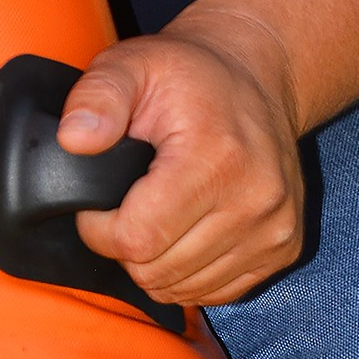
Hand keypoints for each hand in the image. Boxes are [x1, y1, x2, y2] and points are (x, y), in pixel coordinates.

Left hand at [56, 9, 307, 310]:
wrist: (257, 76)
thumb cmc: (187, 74)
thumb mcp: (131, 66)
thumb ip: (97, 97)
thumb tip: (74, 139)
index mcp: (217, 157)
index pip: (137, 239)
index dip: (98, 230)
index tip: (98, 202)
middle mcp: (257, 200)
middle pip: (157, 272)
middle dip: (125, 247)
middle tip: (126, 204)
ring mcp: (276, 229)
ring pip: (183, 289)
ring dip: (156, 262)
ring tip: (156, 213)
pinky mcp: (285, 248)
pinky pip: (216, 292)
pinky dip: (188, 273)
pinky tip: (184, 232)